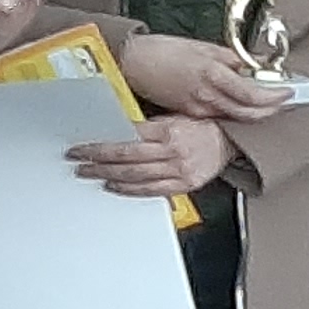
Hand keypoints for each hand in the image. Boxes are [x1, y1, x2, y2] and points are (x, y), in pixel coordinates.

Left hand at [70, 114, 234, 198]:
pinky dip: (130, 190)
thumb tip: (116, 131)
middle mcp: (173, 151)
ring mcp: (178, 170)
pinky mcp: (183, 184)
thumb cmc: (201, 128)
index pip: (127, 138)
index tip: (83, 146)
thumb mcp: (173, 118)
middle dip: (97, 160)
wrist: (229, 141)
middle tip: (78, 161)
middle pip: (126, 158)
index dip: (101, 144)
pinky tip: (114, 186)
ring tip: (90, 173)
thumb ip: (147, 127)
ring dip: (108, 175)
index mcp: (169, 131)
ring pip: (135, 175)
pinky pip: (151, 190)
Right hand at [120, 32, 293, 123]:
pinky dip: (234, 113)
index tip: (289, 93)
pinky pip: (218, 117)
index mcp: (212, 73)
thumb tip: (256, 63)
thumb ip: (232, 58)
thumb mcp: (202, 46)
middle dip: (271, 111)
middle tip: (284, 103)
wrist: (132, 63)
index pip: (252, 93)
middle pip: (248, 113)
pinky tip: (241, 106)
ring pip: (235, 117)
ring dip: (255, 113)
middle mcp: (206, 95)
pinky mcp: (188, 114)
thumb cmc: (163, 50)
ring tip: (269, 104)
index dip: (274, 97)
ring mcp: (197, 108)